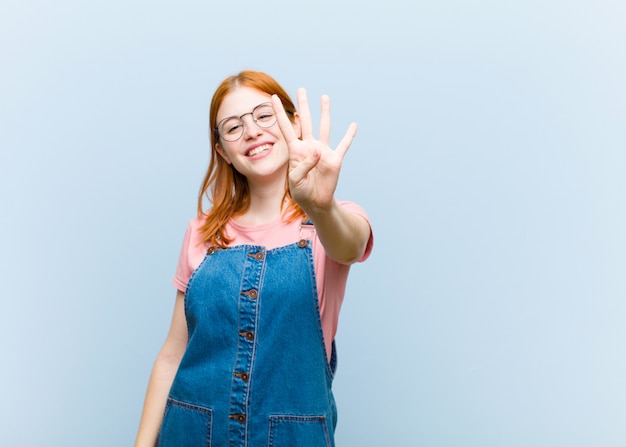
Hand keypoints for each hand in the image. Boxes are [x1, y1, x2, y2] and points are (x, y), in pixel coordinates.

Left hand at [271, 88, 357, 212]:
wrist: (316, 202)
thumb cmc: (301, 191)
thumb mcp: (295, 181)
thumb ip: (304, 165)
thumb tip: (318, 152)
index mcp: (295, 150)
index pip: (286, 127)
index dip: (279, 113)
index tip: (272, 98)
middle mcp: (309, 146)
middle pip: (306, 121)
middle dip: (303, 105)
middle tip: (301, 89)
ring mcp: (323, 151)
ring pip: (324, 127)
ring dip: (324, 112)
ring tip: (324, 97)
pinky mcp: (335, 159)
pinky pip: (343, 145)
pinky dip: (349, 135)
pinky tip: (353, 125)